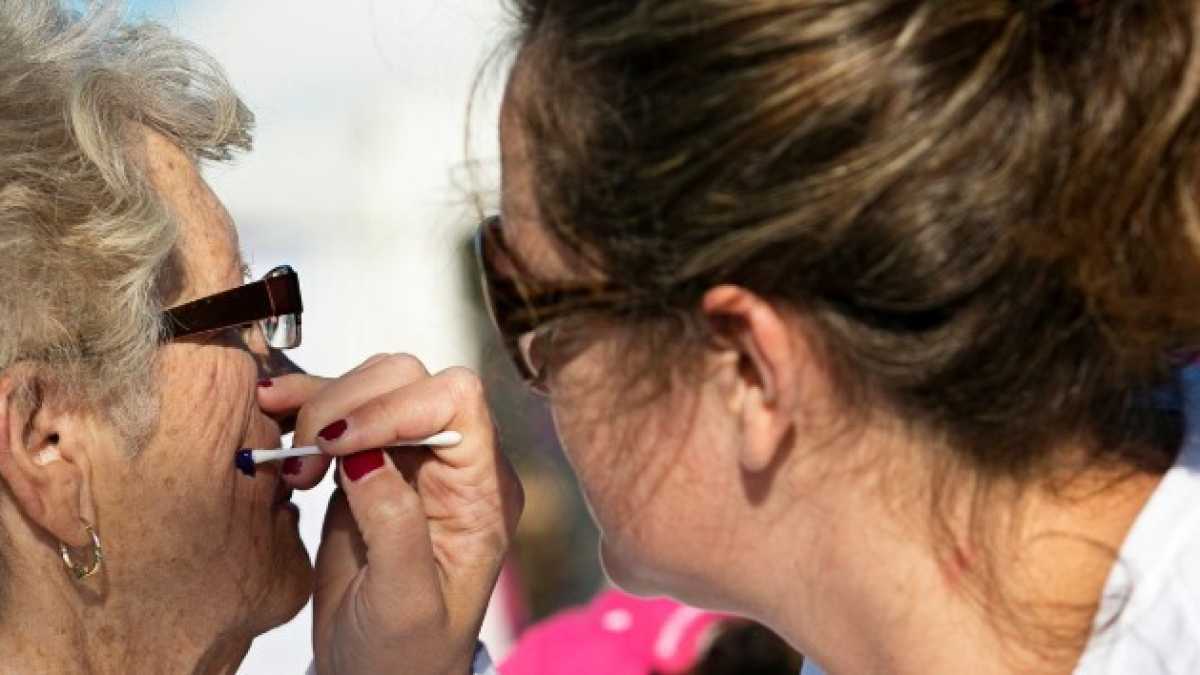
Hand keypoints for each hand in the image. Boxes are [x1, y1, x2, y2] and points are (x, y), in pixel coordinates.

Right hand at [258, 354, 523, 674]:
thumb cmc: (409, 653)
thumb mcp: (408, 603)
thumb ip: (396, 526)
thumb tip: (365, 453)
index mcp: (483, 491)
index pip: (457, 400)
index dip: (397, 406)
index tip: (342, 445)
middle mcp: (453, 463)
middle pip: (410, 380)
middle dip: (350, 405)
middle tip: (309, 458)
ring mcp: (409, 457)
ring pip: (371, 384)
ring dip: (321, 408)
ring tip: (292, 465)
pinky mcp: (366, 463)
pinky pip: (338, 412)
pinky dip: (303, 410)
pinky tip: (275, 422)